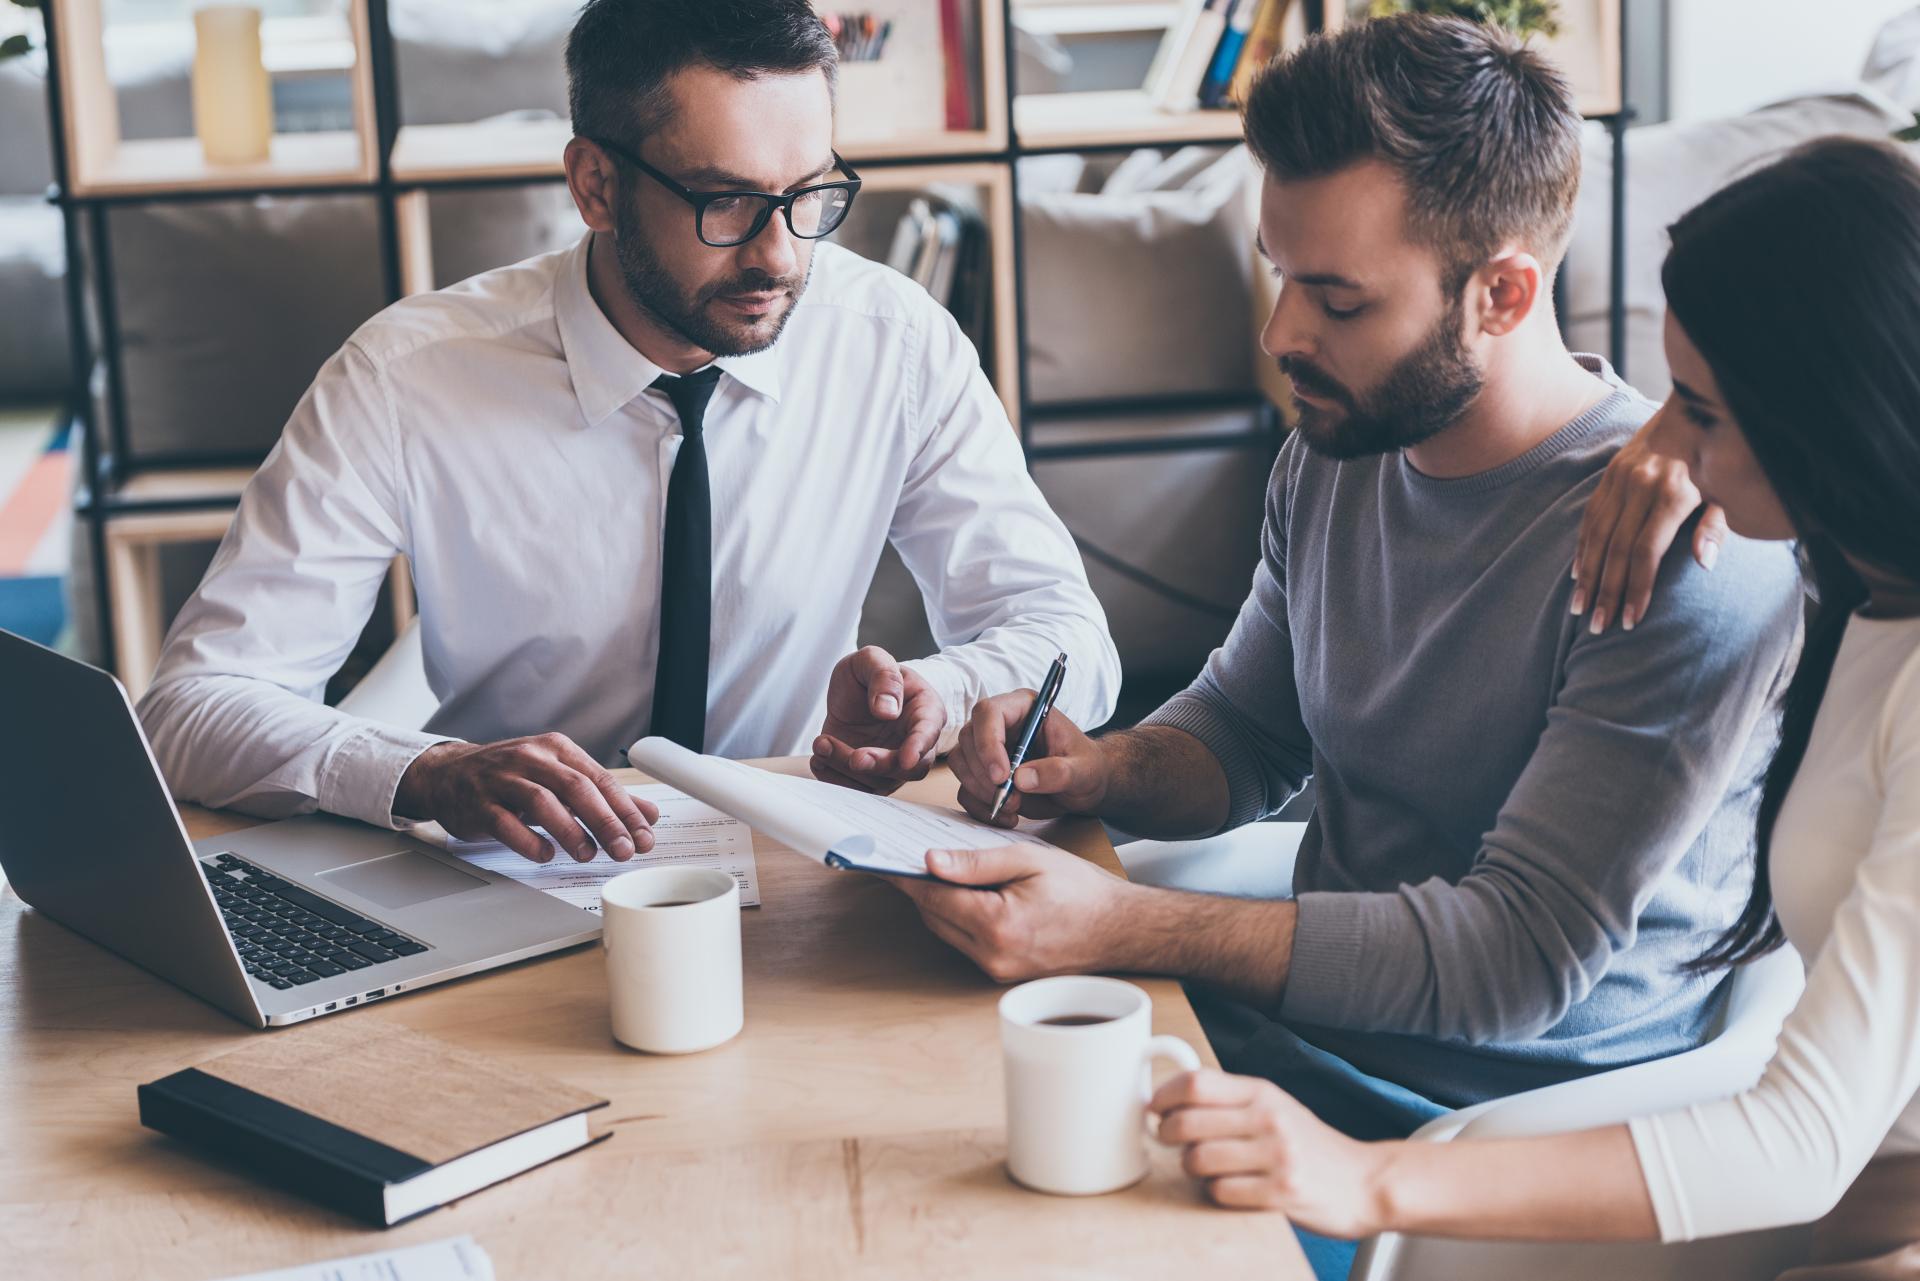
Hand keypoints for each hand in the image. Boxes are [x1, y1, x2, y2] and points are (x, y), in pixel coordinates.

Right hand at [393, 734, 656, 864]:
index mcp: (557, 750)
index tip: (644, 836)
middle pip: (576, 788)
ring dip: (570, 830)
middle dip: (605, 821)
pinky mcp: (478, 803)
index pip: (600, 779)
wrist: (448, 773)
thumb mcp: (559, 779)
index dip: (626, 810)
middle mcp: (531, 759)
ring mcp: (502, 779)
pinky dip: (527, 840)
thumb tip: (648, 814)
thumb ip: (603, 796)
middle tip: (624, 850)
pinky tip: (544, 854)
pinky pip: (504, 822)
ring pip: (542, 802)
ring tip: (588, 854)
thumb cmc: (510, 777)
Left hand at [810, 646, 945, 793]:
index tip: (906, 758)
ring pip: (879, 780)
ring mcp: (892, 761)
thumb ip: (884, 677)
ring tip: (822, 743)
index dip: (918, 747)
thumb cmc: (870, 673)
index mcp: (925, 710)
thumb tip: (888, 710)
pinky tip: (821, 758)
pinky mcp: (869, 774)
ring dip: (847, 769)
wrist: (853, 690)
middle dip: (880, 766)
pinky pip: (858, 788)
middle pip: (907, 768)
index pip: (928, 732)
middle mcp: (914, 742)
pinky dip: (836, 779)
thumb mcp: (873, 659)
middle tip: (855, 757)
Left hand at [889, 843, 1134, 981]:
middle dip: (920, 885)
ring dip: (938, 902)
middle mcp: (991, 956)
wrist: (1119, 929)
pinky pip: (964, 941)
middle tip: (906, 855)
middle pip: (933, 915)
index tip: (879, 858)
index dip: (904, 875)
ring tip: (936, 869)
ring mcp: (995, 971)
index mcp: (996, 925)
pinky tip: (963, 893)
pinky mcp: (1001, 974)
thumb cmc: (1081, 890)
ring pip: (946, 930)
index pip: (932, 896)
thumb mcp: (1028, 860)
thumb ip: (976, 862)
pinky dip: (957, 916)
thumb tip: (930, 861)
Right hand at [947, 691, 1106, 827]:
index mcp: (1023, 707)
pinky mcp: (983, 773)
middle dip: (985, 775)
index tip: (1002, 776)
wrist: (1083, 787)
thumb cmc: (1086, 768)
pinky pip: (965, 788)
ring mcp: (988, 748)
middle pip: (969, 739)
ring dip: (980, 790)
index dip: (988, 742)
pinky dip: (980, 806)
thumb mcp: (1083, 770)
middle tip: (1011, 799)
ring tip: (1013, 807)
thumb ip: (1058, 772)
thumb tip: (1021, 778)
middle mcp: (1000, 723)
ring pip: (961, 763)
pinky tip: (1007, 816)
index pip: (989, 712)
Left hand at [1151, 1069, 1390, 1238]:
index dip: (1164, 1096)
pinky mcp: (1282, 1193)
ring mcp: (1277, 1156)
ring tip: (1204, 1168)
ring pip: (1199, 1160)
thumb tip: (1170, 1096)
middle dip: (1166, 1134)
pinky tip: (1230, 1188)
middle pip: (1188, 1121)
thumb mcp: (1275, 1107)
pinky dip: (1216, 1193)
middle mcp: (1270, 1118)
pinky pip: (1221, 1192)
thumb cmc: (1309, 1145)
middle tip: (1169, 1141)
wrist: (1364, 1181)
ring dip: (1191, 1168)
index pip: (1196, 1082)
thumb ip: (1230, 1099)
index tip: (1154, 1108)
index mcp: (1263, 1092)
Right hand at [1572, 405, 1727, 633]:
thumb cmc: (1720, 462)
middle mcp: (1641, 486)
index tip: (1631, 620)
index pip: (1646, 551)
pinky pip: (1590, 516)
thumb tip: (1705, 565)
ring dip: (1588, 575)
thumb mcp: (1727, 493)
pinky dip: (1583, 547)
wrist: (1697, 410)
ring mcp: (1621, 478)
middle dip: (1607, 591)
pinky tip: (1578, 573)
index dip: (1636, 588)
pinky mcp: (1610, 473)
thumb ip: (1715, 528)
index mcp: (1673, 494)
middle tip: (1599, 625)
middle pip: (1617, 549)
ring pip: (1597, 535)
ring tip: (1581, 608)